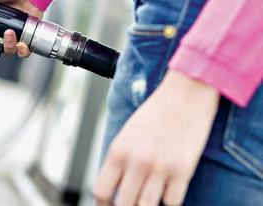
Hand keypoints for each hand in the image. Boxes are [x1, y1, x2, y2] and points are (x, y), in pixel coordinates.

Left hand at [94, 70, 219, 205]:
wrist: (185, 93)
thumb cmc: (156, 112)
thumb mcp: (128, 133)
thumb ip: (120, 159)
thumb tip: (116, 187)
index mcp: (118, 150)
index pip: (102, 191)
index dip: (104, 205)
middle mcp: (136, 161)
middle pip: (123, 204)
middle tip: (133, 204)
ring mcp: (160, 168)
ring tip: (151, 199)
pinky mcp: (183, 171)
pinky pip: (173, 202)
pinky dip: (170, 201)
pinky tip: (169, 192)